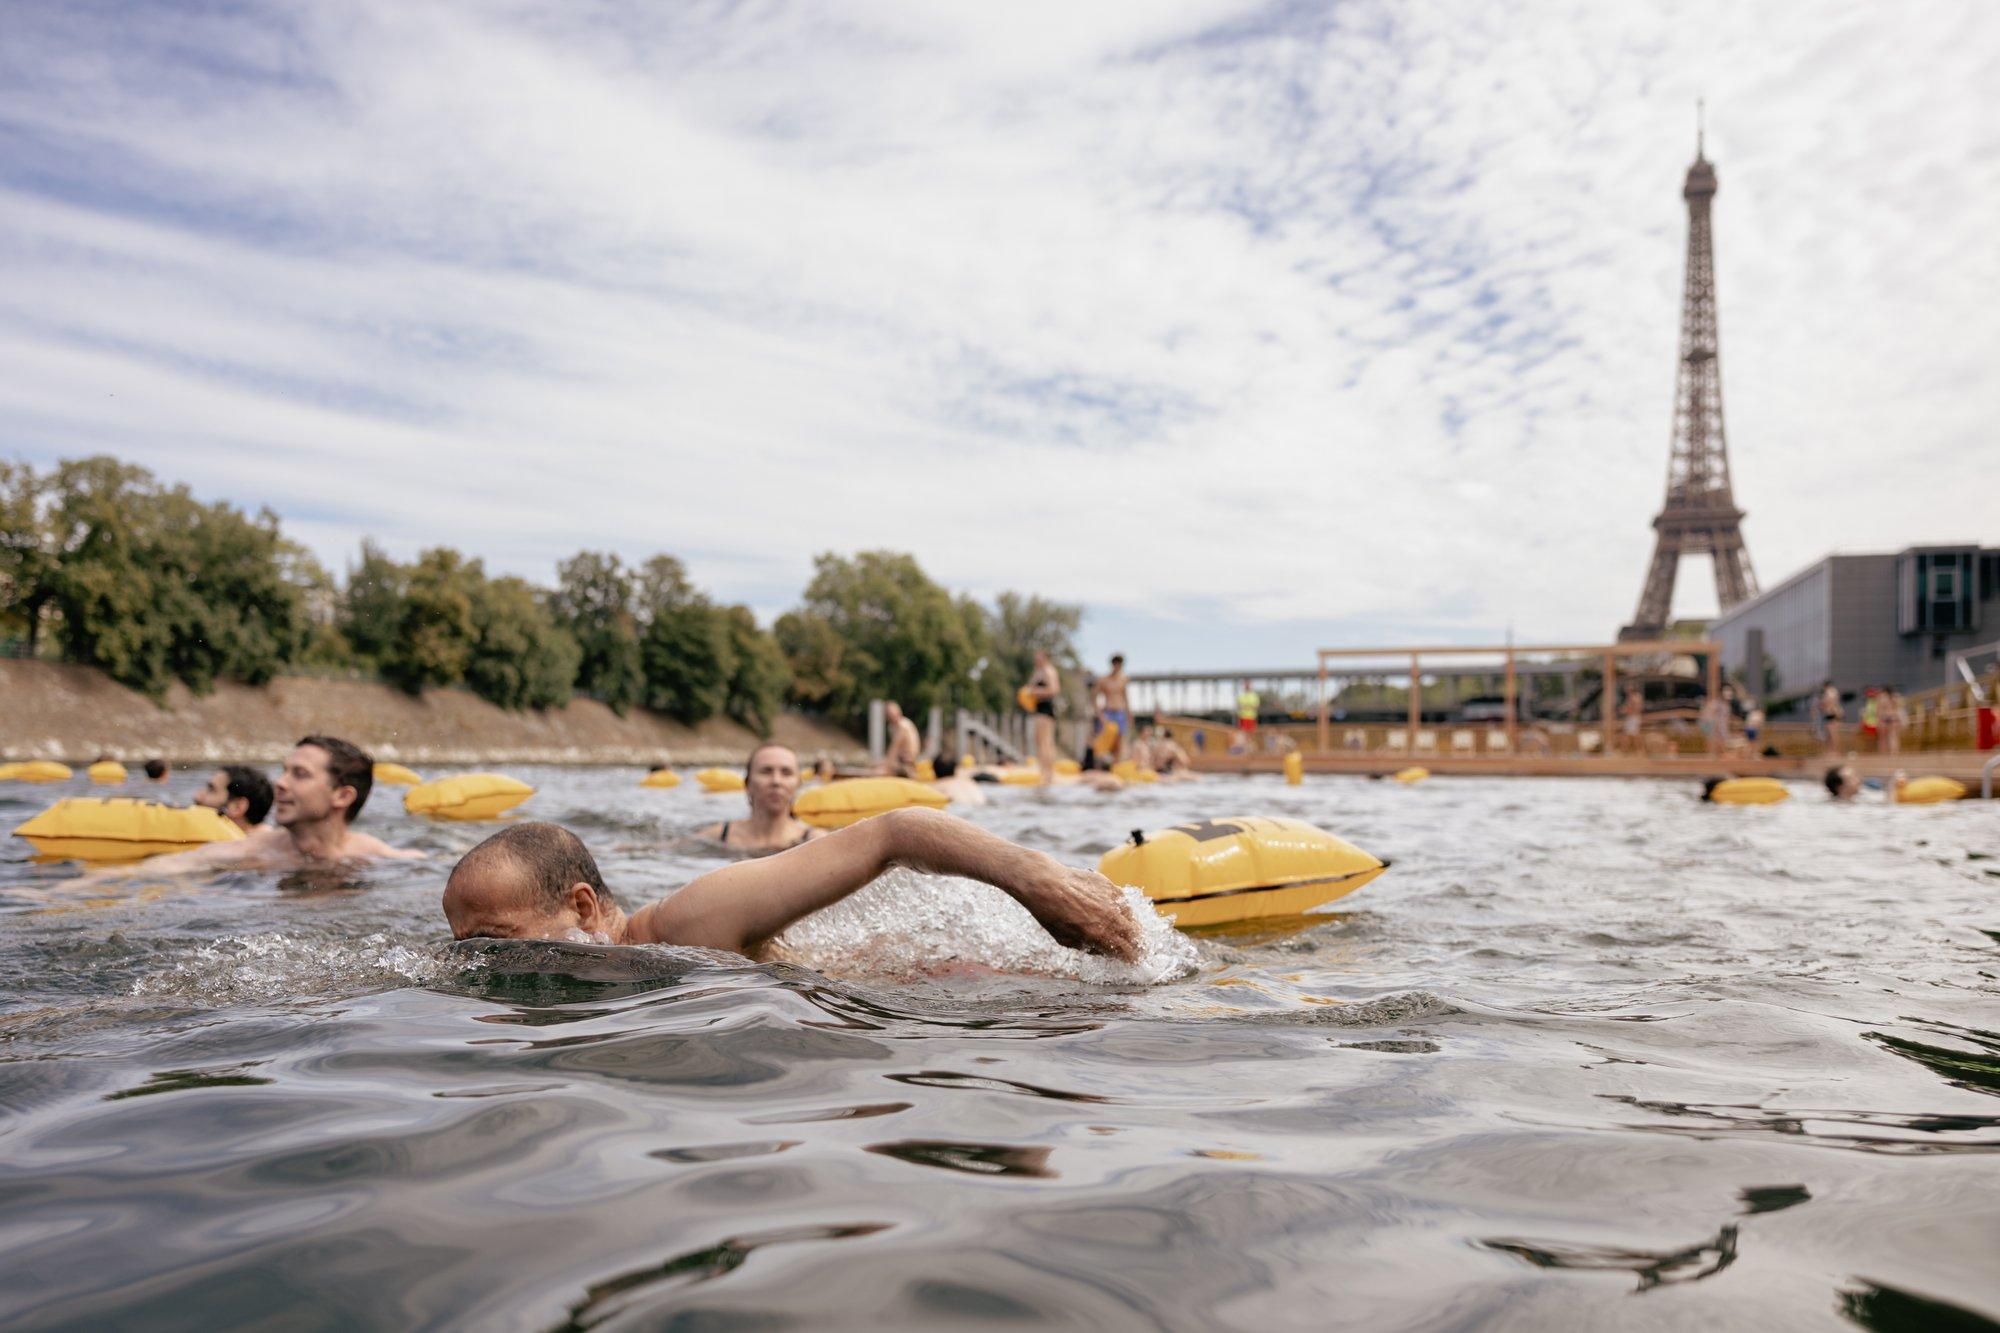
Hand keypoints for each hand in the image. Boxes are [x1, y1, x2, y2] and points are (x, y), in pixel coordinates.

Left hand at [1013, 863, 1140, 962]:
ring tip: (1135, 933)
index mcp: (1099, 935)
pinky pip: (1124, 901)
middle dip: (1139, 945)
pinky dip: (1126, 910)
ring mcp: (1111, 900)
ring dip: (1135, 928)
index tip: (1135, 962)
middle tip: (1141, 950)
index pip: (1125, 951)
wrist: (1045, 884)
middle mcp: (1109, 918)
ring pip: (1132, 917)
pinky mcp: (1109, 886)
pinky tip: (1124, 914)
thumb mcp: (1065, 940)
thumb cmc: (1050, 913)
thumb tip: (1104, 951)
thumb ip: (1088, 947)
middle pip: (1134, 935)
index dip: (1132, 958)